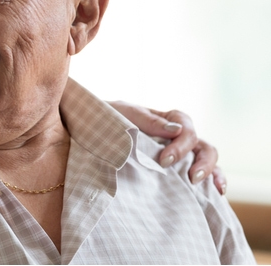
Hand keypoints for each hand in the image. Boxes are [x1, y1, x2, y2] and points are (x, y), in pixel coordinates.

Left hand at [108, 101, 225, 194]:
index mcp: (166, 120)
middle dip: (203, 161)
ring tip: (212, 189)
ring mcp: (179, 154)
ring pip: (206, 159)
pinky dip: (212, 181)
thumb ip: (148, 120)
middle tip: (192, 178)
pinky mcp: (175, 170)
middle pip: (202, 145)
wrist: (92, 130)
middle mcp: (177, 137)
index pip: (186, 128)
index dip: (181, 144)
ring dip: (212, 172)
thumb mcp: (124, 114)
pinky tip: (216, 194)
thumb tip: (176, 130)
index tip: (165, 161)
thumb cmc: (108, 119)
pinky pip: (200, 174)